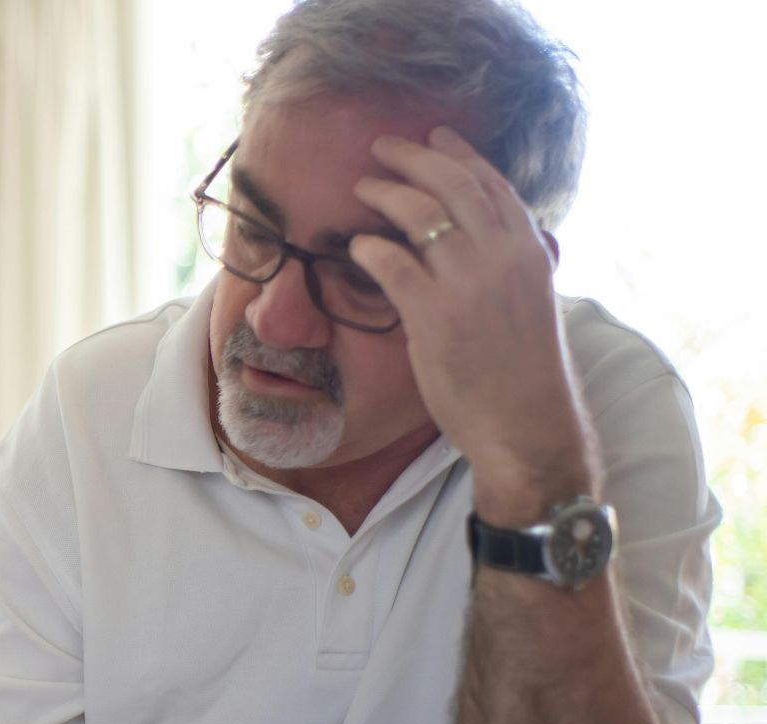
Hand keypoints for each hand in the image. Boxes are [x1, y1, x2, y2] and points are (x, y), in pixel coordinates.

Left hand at [349, 125, 597, 520]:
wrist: (526, 425)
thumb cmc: (524, 373)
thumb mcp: (531, 304)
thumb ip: (511, 268)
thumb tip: (483, 242)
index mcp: (529, 251)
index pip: (493, 186)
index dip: (461, 155)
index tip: (437, 135)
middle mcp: (502, 256)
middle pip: (453, 185)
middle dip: (415, 156)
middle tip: (383, 145)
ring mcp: (468, 282)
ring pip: (420, 214)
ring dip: (386, 192)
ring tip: (362, 185)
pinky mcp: (434, 314)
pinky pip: (391, 262)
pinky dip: (369, 246)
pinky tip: (356, 244)